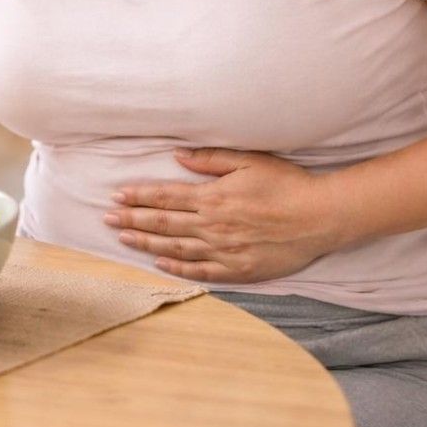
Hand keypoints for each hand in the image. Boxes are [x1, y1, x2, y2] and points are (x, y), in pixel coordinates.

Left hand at [104, 148, 343, 283]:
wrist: (320, 217)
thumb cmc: (287, 184)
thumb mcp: (249, 161)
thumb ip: (211, 159)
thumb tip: (177, 156)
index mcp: (214, 196)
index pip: (166, 197)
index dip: (139, 197)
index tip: (117, 197)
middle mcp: (213, 225)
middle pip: (164, 223)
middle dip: (132, 220)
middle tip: (106, 219)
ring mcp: (224, 249)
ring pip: (175, 248)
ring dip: (146, 243)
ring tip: (123, 239)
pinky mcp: (238, 269)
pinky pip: (200, 270)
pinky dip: (177, 267)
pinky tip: (159, 264)